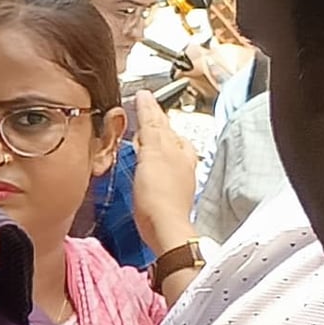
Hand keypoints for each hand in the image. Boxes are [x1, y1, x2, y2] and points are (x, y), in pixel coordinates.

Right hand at [128, 90, 198, 254]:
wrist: (164, 228)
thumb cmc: (158, 196)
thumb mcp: (151, 155)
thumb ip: (149, 129)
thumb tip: (146, 103)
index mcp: (176, 147)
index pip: (160, 121)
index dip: (149, 108)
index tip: (143, 96)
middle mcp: (180, 159)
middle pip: (167, 134)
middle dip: (157, 122)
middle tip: (147, 111)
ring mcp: (177, 176)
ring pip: (167, 149)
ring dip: (158, 140)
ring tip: (148, 134)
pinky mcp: (169, 192)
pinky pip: (162, 166)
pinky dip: (155, 159)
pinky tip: (149, 164)